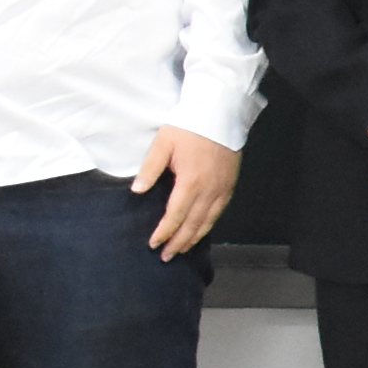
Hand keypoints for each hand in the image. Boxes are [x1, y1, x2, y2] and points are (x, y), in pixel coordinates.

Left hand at [133, 127, 239, 256]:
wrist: (220, 112)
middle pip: (192, 224)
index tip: (154, 244)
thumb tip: (137, 190)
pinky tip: (201, 229)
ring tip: (182, 249)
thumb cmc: (191, 125)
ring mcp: (222, 187)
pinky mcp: (230, 183)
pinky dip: (209, 224)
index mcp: (191, 181)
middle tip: (166, 256)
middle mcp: (209, 189)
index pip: (175, 215)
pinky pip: (219, 211)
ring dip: (194, 238)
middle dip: (178, 242)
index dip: (164, 232)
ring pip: (208, 221)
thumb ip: (150, 169)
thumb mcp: (164, 143)